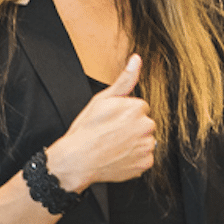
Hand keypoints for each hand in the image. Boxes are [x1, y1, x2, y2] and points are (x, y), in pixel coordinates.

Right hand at [46, 55, 155, 191]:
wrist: (77, 160)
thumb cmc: (87, 129)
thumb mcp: (102, 99)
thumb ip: (124, 79)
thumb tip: (137, 59)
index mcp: (137, 108)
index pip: (139, 107)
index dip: (124, 113)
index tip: (112, 119)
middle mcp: (146, 126)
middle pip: (144, 123)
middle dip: (132, 126)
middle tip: (112, 132)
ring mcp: (146, 146)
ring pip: (145, 140)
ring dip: (134, 142)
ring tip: (114, 145)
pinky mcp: (145, 163)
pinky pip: (144, 157)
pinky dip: (134, 158)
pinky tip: (119, 156)